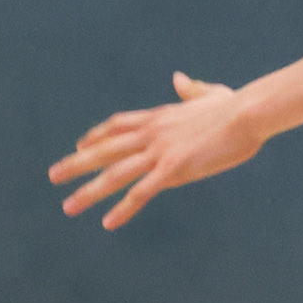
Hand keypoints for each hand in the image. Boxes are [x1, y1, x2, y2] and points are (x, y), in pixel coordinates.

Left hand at [50, 72, 261, 229]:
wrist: (249, 113)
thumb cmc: (238, 105)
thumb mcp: (211, 94)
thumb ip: (191, 89)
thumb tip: (178, 79)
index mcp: (158, 116)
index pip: (117, 125)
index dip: (95, 136)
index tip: (79, 145)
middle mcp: (151, 133)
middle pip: (104, 150)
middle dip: (76, 164)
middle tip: (53, 176)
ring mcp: (160, 152)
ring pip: (114, 174)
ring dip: (89, 192)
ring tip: (68, 207)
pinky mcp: (174, 169)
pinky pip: (141, 192)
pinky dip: (123, 208)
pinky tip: (108, 223)